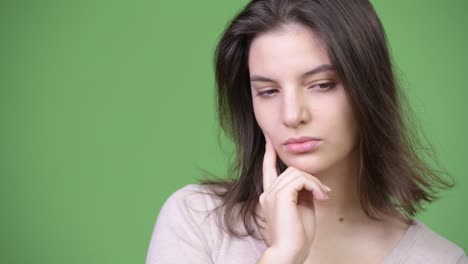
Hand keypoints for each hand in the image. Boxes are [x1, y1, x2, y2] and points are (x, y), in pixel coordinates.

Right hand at [258, 135, 331, 262]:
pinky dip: (313, 186)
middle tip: (324, 193)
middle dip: (310, 177)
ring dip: (314, 183)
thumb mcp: (301, 209)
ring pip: (296, 173)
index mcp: (269, 196)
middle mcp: (267, 193)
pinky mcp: (280, 196)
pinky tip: (319, 197)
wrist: (289, 252)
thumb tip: (310, 183)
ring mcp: (271, 194)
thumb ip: (302, 193)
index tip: (269, 139)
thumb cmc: (296, 236)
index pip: (267, 168)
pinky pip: (300, 179)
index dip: (269, 153)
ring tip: (322, 197)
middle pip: (290, 170)